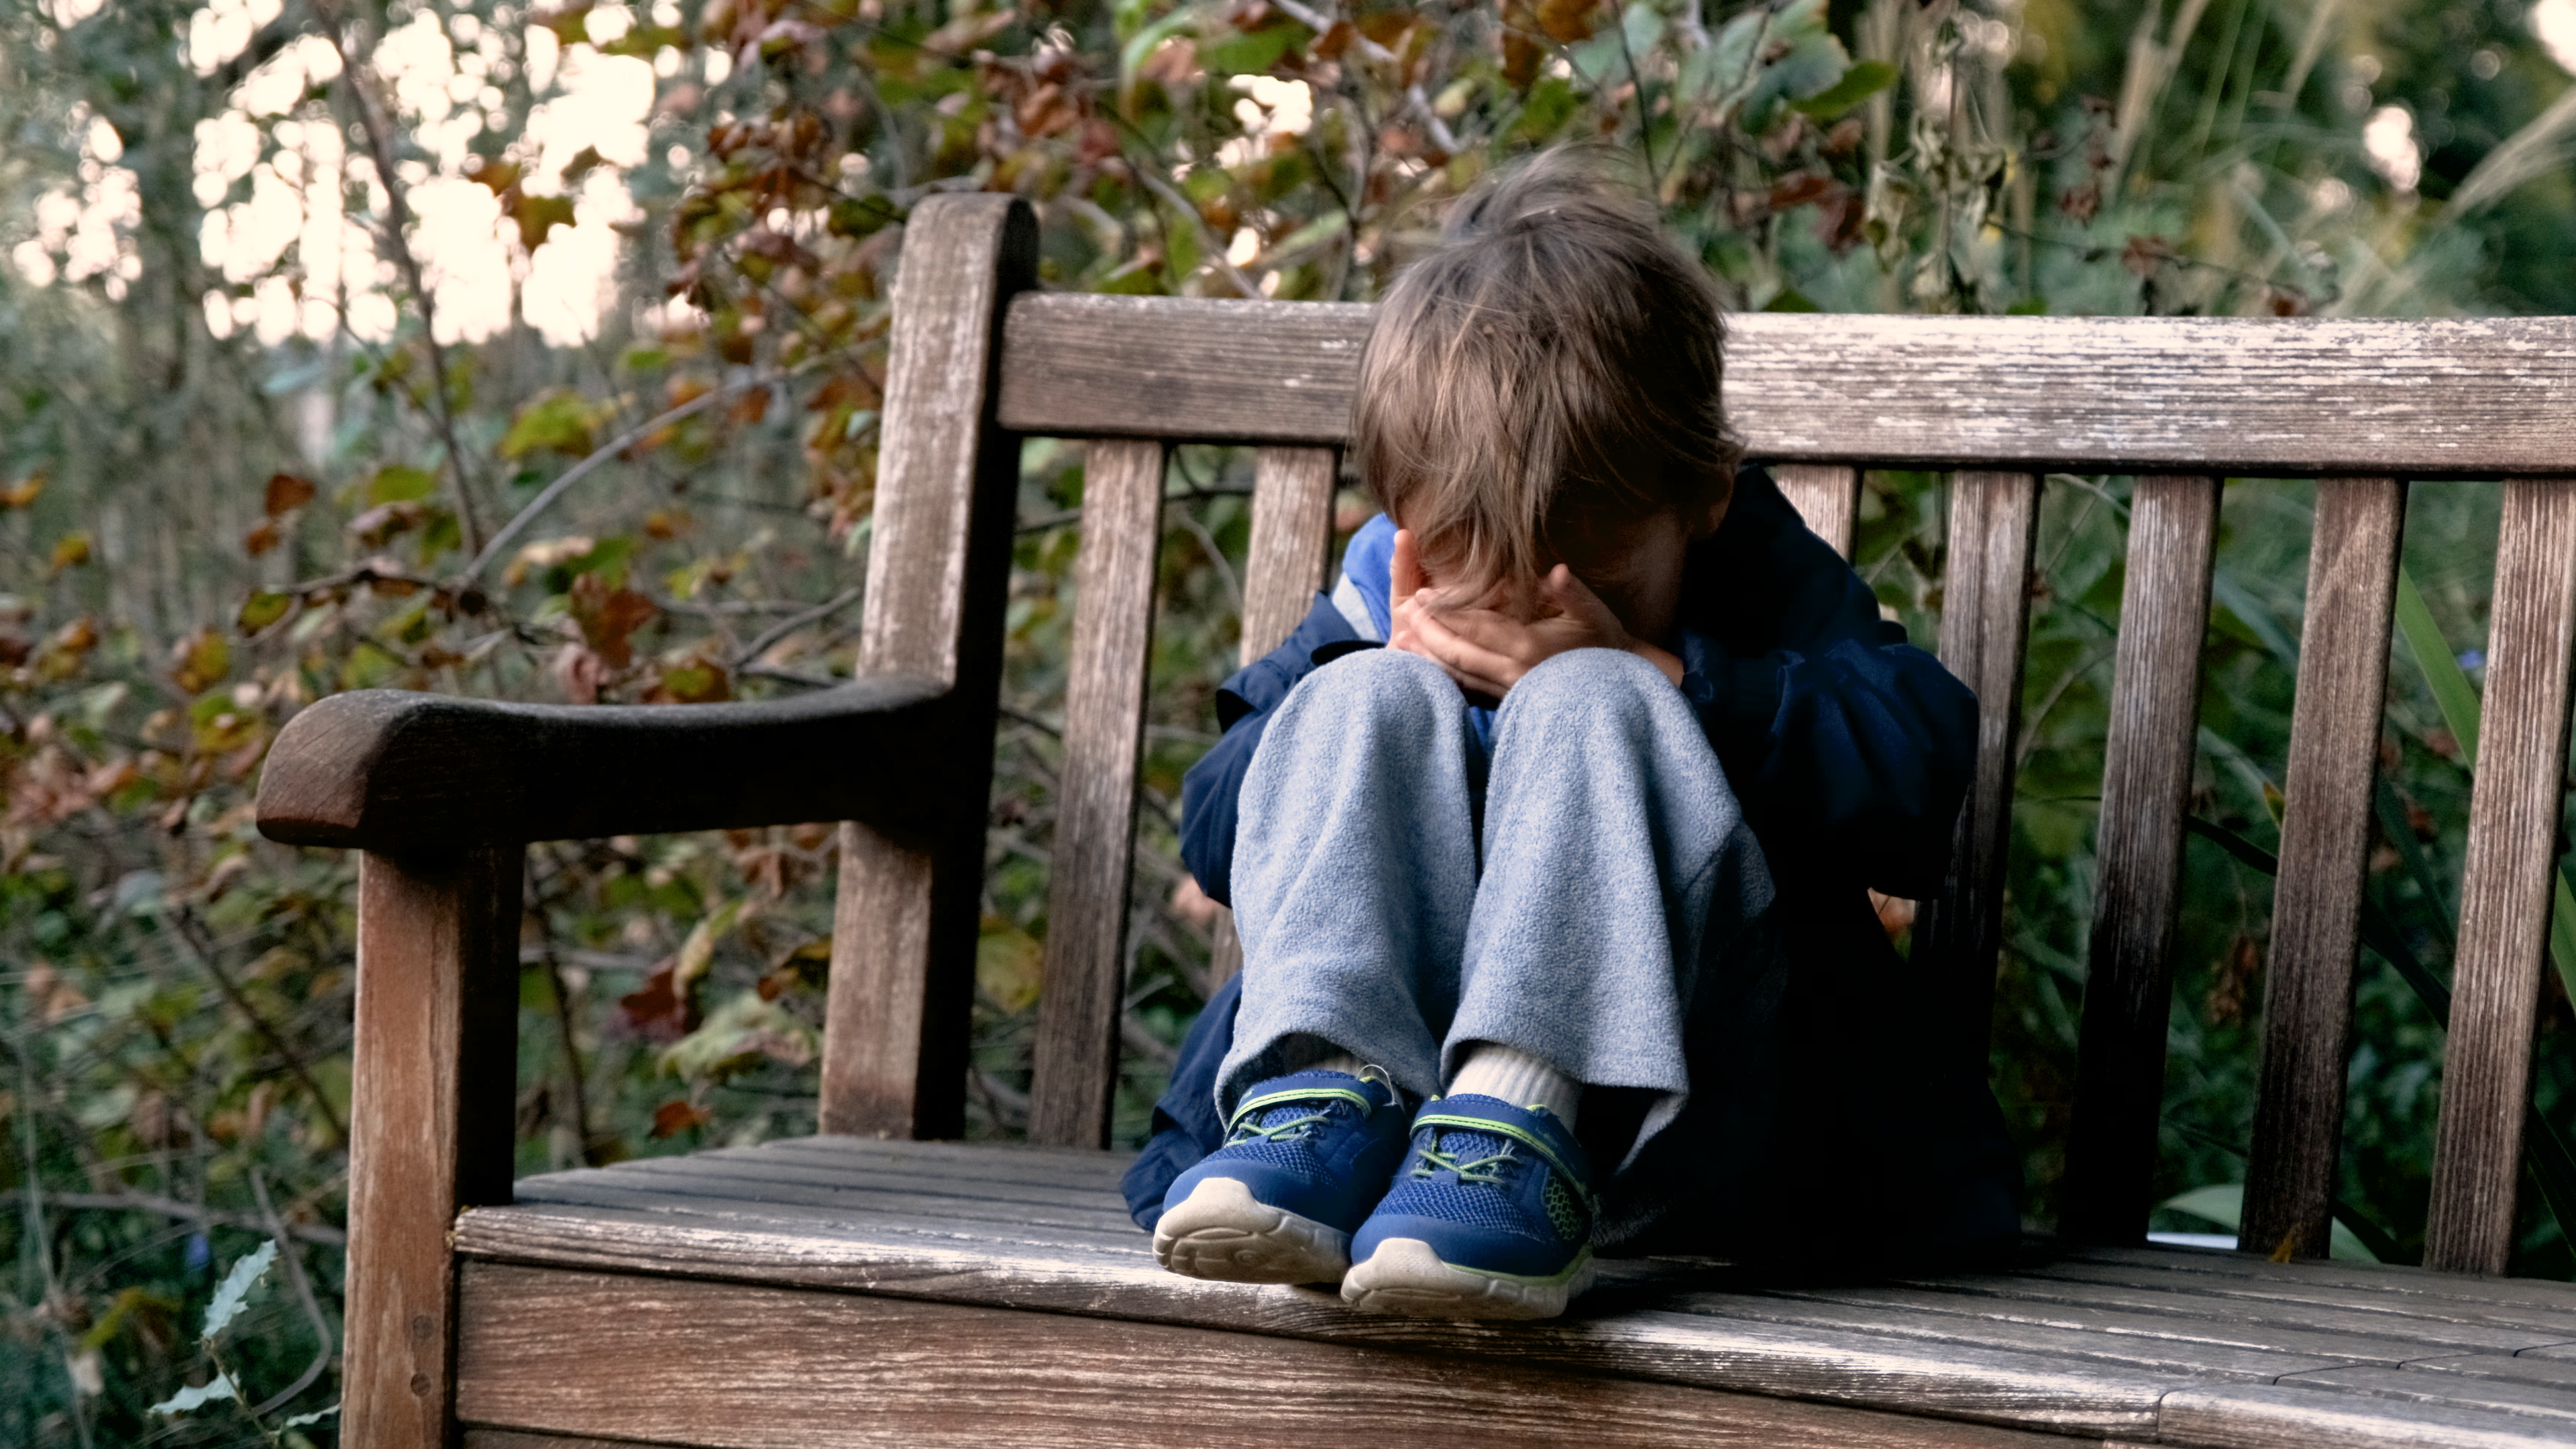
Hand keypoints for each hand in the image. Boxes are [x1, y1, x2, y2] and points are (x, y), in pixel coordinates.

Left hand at [1387, 529, 1683, 697]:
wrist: (1619, 690)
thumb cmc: (1607, 644)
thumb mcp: (1595, 613)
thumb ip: (1572, 592)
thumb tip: (1556, 571)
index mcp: (1530, 646)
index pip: (1477, 625)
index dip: (1445, 610)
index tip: (1420, 595)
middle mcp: (1514, 672)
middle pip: (1458, 652)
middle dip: (1428, 632)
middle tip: (1401, 613)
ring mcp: (1509, 691)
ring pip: (1459, 674)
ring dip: (1429, 657)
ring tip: (1402, 641)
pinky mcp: (1508, 702)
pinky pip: (1468, 689)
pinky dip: (1445, 677)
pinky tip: (1428, 668)